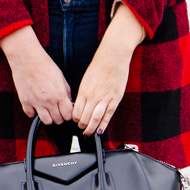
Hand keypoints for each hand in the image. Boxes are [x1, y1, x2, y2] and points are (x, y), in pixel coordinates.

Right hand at [0, 25, 72, 125]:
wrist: (27, 59)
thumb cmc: (43, 64)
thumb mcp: (61, 76)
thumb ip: (66, 90)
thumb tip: (68, 101)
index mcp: (59, 94)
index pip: (68, 114)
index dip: (68, 114)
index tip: (66, 112)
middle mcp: (48, 100)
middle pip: (58, 120)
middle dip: (59, 117)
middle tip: (57, 111)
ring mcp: (36, 102)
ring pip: (46, 121)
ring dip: (48, 118)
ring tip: (47, 111)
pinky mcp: (25, 102)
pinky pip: (31, 115)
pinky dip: (33, 112)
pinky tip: (35, 105)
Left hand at [73, 2, 144, 135]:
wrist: (114, 56)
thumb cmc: (100, 65)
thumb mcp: (86, 79)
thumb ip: (84, 93)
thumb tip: (81, 105)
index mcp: (84, 90)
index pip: (76, 111)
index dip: (74, 120)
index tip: (75, 122)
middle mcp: (93, 96)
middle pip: (84, 118)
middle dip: (81, 126)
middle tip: (82, 129)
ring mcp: (104, 98)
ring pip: (95, 119)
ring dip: (90, 128)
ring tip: (88, 133)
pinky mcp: (115, 99)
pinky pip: (108, 115)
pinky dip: (103, 125)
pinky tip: (100, 130)